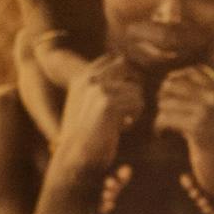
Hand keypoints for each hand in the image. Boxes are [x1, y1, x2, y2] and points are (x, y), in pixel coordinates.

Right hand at [51, 54, 144, 181]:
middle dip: (134, 85)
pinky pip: (137, 103)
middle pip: (127, 66)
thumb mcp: (88, 102)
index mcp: (83, 76)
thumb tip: (124, 63)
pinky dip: (134, 118)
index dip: (127, 74)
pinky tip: (121, 128)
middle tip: (128, 106)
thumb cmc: (88, 132)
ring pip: (136, 89)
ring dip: (134, 107)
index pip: (114, 59)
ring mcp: (98, 90)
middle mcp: (89, 79)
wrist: (76, 154)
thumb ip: (102, 84)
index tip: (125, 94)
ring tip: (120, 121)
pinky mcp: (107, 104)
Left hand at [154, 63, 213, 191]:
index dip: (176, 79)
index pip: (194, 70)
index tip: (169, 96)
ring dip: (159, 115)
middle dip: (162, 98)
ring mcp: (208, 111)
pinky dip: (158, 128)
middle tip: (162, 115)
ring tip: (160, 128)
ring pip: (166, 101)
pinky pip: (165, 118)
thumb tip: (169, 83)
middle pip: (175, 83)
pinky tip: (161, 136)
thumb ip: (202, 100)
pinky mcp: (197, 127)